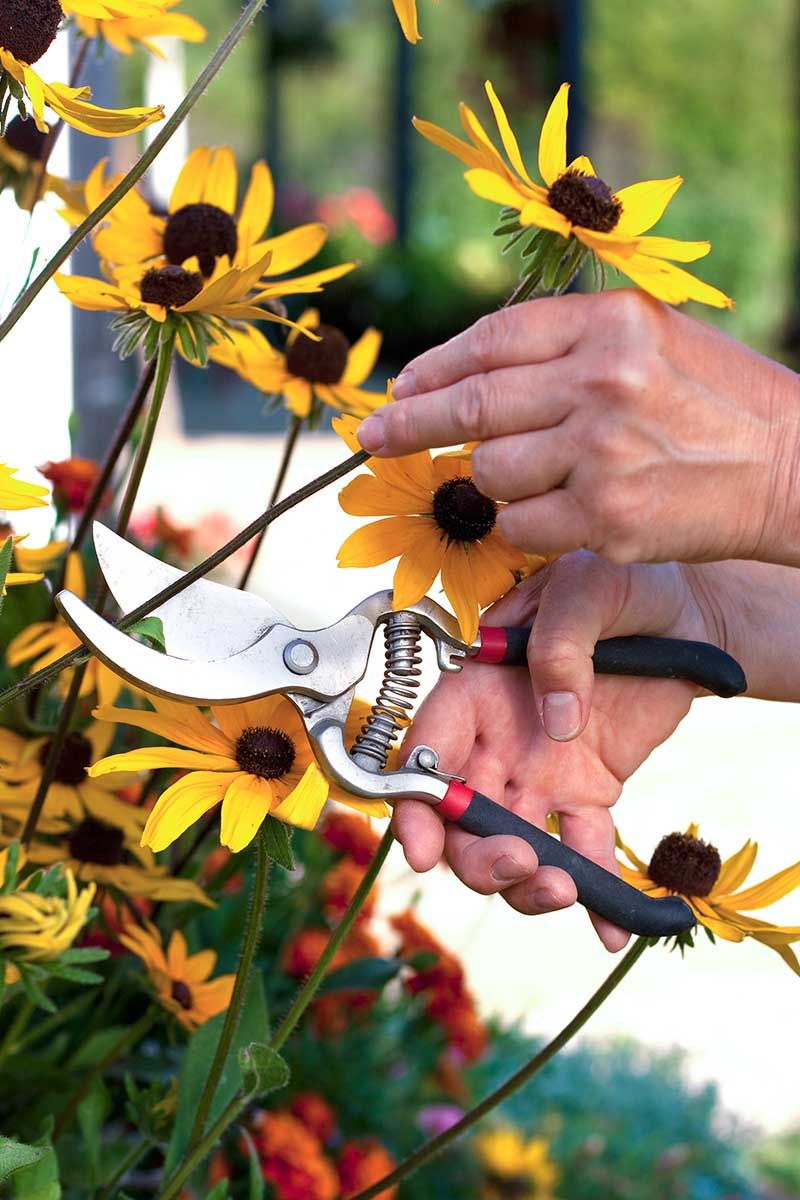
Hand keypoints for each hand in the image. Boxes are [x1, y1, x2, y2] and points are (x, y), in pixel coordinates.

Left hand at [357, 290, 799, 565]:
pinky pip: (519, 525)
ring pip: (489, 471)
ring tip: (535, 477)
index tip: (397, 389)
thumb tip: (468, 369)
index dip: (430, 368)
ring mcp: (601, 451)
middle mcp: (600, 381)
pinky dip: (522, 524)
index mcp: (609, 323)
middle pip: (470, 407)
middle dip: (408, 425)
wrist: (790, 465)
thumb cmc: (718, 401)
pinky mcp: (605, 517)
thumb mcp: (653, 338)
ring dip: (492, 481)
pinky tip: (556, 513)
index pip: (489, 340)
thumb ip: (567, 343)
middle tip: (372, 439)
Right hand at [394, 551, 724, 951]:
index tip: (420, 848)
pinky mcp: (586, 794)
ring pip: (510, 845)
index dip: (411, 805)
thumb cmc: (620, 584)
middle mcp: (494, 739)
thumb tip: (556, 724)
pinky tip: (612, 927)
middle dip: (475, 855)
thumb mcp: (586, 588)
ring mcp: (538, 773)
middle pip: (460, 818)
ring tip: (563, 891)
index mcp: (474, 687)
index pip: (424, 752)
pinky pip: (582, 850)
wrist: (686, 616)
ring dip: (525, 882)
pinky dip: (595, 894)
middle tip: (521, 863)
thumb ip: (559, 643)